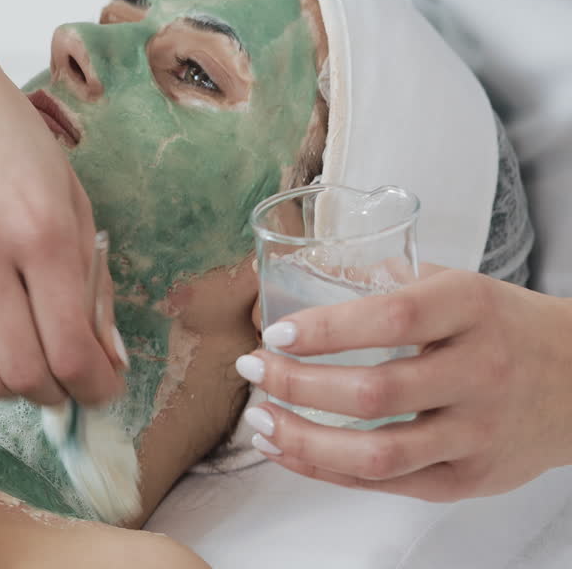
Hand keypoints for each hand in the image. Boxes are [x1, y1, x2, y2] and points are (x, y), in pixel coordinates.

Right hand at [0, 54, 125, 406]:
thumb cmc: (6, 138)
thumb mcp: (70, 198)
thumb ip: (91, 280)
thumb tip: (105, 358)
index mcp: (41, 231)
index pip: (70, 348)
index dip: (95, 386)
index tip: (103, 388)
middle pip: (25, 375)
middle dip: (57, 394)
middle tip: (70, 383)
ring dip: (14, 389)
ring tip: (30, 365)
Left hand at [238, 266, 571, 500]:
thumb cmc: (502, 327)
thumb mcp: (458, 286)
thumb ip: (388, 281)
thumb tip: (304, 269)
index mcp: (472, 309)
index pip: (390, 319)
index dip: (324, 330)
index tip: (274, 333)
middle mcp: (480, 373)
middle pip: (374, 392)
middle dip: (296, 385)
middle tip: (251, 370)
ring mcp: (478, 432)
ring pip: (378, 454)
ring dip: (304, 441)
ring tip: (260, 421)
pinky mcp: (472, 478)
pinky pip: (388, 486)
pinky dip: (327, 472)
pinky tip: (289, 452)